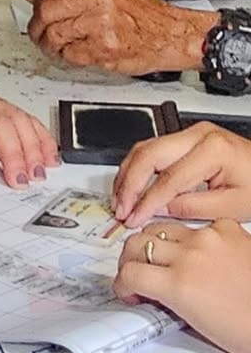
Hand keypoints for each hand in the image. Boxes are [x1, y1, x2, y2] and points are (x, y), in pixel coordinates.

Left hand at [22, 0, 214, 74]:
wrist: (174, 35)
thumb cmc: (145, 16)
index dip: (38, 3)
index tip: (38, 12)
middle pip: (46, 11)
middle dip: (38, 26)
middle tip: (40, 33)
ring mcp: (102, 24)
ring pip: (54, 34)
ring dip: (49, 45)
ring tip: (55, 47)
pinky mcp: (105, 49)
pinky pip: (70, 54)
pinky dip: (67, 57)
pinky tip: (74, 54)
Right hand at [113, 123, 250, 226]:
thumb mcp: (233, 206)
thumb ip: (191, 208)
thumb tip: (157, 211)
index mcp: (213, 149)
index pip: (169, 178)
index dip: (147, 201)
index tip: (134, 218)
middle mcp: (198, 135)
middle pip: (149, 154)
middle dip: (129, 184)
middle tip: (120, 208)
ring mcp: (191, 133)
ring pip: (145, 148)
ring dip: (128, 175)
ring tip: (120, 200)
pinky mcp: (187, 138)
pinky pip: (153, 149)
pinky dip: (137, 168)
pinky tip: (130, 186)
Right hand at [115, 221, 250, 352]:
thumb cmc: (247, 331)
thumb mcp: (195, 322)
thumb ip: (167, 297)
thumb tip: (150, 288)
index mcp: (179, 285)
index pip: (129, 274)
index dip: (123, 284)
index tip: (128, 290)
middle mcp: (190, 255)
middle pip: (136, 244)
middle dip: (131, 261)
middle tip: (137, 273)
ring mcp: (209, 237)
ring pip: (162, 229)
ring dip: (156, 245)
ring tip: (165, 261)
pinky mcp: (228, 227)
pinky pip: (196, 226)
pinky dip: (192, 238)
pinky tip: (201, 255)